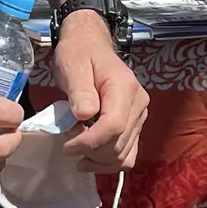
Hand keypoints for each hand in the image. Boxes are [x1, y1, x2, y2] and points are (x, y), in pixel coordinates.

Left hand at [52, 9, 148, 171]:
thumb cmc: (79, 54)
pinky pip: (127, 154)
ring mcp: (139, 116)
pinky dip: (108, 162)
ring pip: (124, 154)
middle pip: (118, 144)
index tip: (67, 147)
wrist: (90, 46)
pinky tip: (89, 158)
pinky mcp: (135, 125)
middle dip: (90, 151)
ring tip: (76, 151)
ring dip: (98, 160)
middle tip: (67, 142)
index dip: (90, 142)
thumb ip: (79, 90)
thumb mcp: (73, 66)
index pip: (114, 126)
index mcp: (124, 88)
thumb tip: (85, 115)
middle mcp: (138, 104)